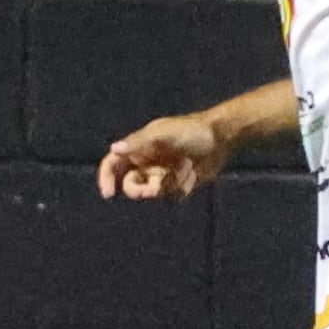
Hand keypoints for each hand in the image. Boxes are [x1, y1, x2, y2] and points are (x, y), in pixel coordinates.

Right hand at [97, 111, 232, 200]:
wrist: (222, 138)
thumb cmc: (192, 131)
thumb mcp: (163, 135)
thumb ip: (138, 142)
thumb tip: (114, 148)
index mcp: (139, 148)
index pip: (113, 164)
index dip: (106, 178)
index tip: (109, 194)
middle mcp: (148, 162)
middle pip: (130, 185)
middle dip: (140, 189)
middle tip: (155, 188)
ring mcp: (163, 174)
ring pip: (152, 192)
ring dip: (166, 186)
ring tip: (183, 170)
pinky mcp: (178, 183)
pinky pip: (172, 196)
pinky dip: (180, 189)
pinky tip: (192, 174)